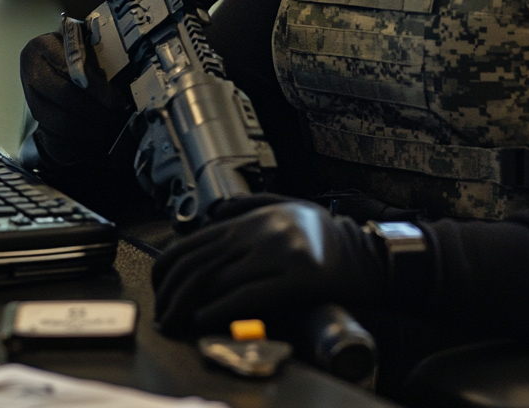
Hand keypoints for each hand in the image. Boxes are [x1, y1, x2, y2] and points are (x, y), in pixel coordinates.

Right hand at [19, 28, 130, 169]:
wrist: (53, 59)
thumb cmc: (77, 50)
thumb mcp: (86, 45)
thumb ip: (96, 59)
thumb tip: (120, 83)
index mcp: (44, 46)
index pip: (72, 70)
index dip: (96, 88)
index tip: (117, 101)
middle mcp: (31, 69)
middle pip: (65, 96)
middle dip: (96, 111)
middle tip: (118, 116)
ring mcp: (29, 93)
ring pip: (59, 119)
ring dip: (89, 128)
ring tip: (111, 128)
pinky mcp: (34, 112)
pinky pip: (55, 130)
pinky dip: (79, 135)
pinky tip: (97, 133)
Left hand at [152, 201, 387, 333]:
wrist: (368, 256)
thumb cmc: (327, 238)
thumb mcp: (290, 207)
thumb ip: (252, 207)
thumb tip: (217, 213)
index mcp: (257, 217)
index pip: (197, 241)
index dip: (169, 269)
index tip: (160, 290)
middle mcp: (264, 230)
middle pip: (201, 263)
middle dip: (173, 293)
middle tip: (164, 314)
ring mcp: (281, 252)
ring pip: (218, 279)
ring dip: (189, 306)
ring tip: (178, 322)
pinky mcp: (297, 277)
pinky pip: (247, 295)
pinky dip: (219, 310)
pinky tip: (205, 319)